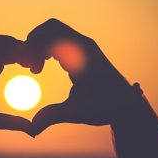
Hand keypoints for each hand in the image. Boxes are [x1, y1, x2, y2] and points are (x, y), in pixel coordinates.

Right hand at [22, 19, 134, 134]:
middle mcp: (83, 44)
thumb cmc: (104, 107)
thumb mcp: (76, 112)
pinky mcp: (82, 49)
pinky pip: (60, 38)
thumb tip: (31, 130)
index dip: (35, 50)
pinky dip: (48, 47)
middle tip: (31, 66)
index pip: (50, 36)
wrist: (126, 104)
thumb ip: (52, 116)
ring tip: (37, 68)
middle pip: (50, 27)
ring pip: (55, 30)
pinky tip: (45, 66)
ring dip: (41, 44)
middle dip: (34, 42)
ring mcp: (83, 45)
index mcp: (81, 55)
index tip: (34, 72)